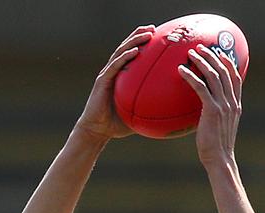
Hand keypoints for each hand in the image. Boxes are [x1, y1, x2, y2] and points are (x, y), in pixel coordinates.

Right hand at [74, 26, 154, 143]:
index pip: (130, 55)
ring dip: (134, 41)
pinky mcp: (102, 81)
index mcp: (119, 76)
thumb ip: (148, 110)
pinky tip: (135, 51)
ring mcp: (106, 75)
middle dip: (139, 35)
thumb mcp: (135, 115)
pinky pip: (115, 66)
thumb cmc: (114, 125)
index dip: (141, 43)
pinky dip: (125, 57)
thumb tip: (168, 113)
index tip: (156, 36)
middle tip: (153, 28)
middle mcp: (112, 72)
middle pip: (126, 47)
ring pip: (121, 52)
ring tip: (147, 34)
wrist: (95, 131)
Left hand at [178, 44, 241, 167]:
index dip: (228, 62)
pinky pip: (201, 87)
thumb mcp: (219, 129)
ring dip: (201, 61)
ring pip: (213, 75)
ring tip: (190, 54)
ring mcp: (223, 105)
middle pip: (224, 70)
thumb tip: (203, 113)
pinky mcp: (212, 110)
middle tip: (200, 47)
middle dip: (212, 55)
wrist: (220, 160)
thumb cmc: (215, 149)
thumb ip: (215, 116)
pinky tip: (181, 71)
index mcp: (235, 104)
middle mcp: (231, 101)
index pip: (235, 77)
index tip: (219, 52)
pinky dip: (190, 77)